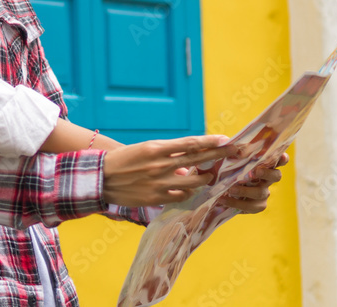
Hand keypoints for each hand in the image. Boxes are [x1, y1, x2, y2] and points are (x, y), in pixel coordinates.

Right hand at [101, 135, 233, 207]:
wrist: (100, 178)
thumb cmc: (123, 161)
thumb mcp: (144, 150)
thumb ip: (168, 156)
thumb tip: (189, 165)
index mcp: (156, 148)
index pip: (190, 143)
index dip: (210, 142)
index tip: (227, 139)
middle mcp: (160, 164)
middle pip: (197, 160)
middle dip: (219, 155)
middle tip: (236, 152)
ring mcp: (159, 183)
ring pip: (194, 182)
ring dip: (205, 179)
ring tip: (210, 176)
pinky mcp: (156, 198)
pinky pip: (181, 196)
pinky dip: (187, 192)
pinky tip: (187, 190)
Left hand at [216, 152, 287, 213]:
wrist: (220, 190)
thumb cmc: (229, 170)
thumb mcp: (230, 160)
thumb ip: (235, 154)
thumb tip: (236, 149)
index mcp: (264, 165)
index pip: (278, 160)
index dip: (282, 159)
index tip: (282, 156)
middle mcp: (267, 179)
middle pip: (276, 176)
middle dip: (267, 173)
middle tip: (256, 171)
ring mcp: (263, 193)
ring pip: (260, 193)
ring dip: (245, 191)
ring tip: (231, 189)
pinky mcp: (257, 205)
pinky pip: (250, 206)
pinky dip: (236, 203)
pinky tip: (223, 200)